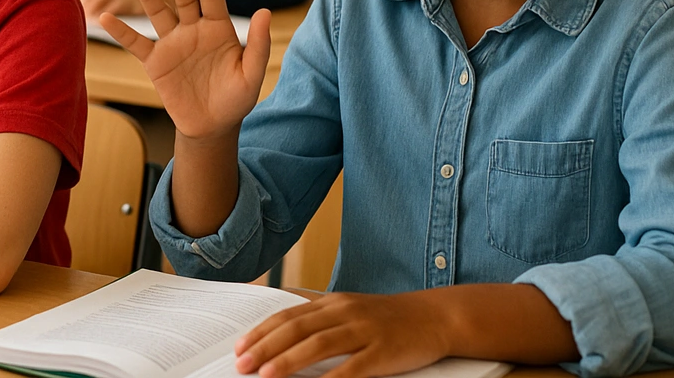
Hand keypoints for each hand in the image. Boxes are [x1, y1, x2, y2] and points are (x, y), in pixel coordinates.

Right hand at [100, 0, 270, 140]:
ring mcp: (172, 44)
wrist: (212, 126)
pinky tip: (105, 17)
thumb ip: (257, 44)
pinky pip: (135, 43)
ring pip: (158, 14)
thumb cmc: (236, 99)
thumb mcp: (251, 74)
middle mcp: (193, 30)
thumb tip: (265, 12)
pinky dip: (121, 31)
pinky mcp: (155, 62)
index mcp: (218, 28)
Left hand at [235, 291, 448, 377]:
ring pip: (319, 344)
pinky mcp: (383, 351)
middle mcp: (344, 312)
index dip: (261, 332)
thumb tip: (280, 323)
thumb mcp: (349, 308)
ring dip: (289, 360)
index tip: (239, 348)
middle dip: (266, 347)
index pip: (288, 315)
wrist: (434, 317)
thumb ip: (318, 314)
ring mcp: (364, 331)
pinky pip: (353, 367)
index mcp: (332, 302)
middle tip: (242, 365)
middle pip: (297, 329)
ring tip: (266, 375)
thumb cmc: (386, 318)